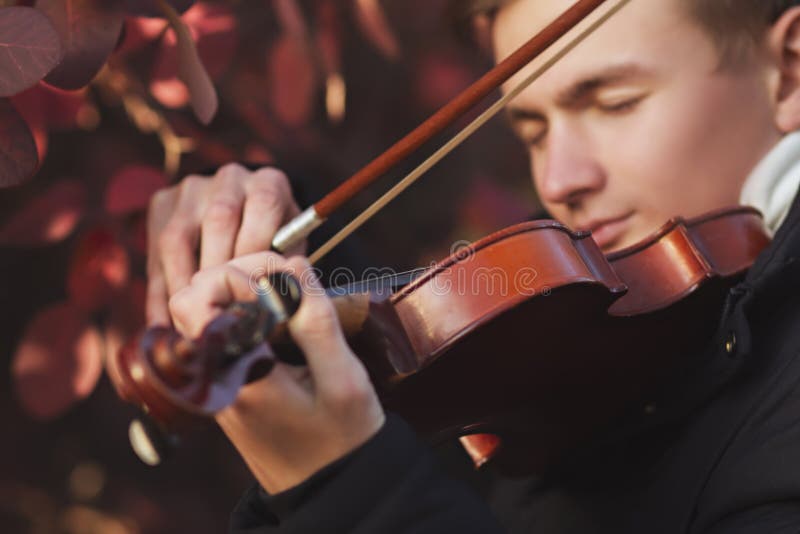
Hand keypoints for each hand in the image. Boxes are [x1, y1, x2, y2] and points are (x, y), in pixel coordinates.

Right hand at [147, 163, 303, 325]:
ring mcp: (191, 188)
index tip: (249, 288)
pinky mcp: (162, 203)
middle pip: (220, 218)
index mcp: (268, 182)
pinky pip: (154, 250)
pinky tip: (164, 325)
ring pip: (178, 236)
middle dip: (218, 268)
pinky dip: (158, 293)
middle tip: (217, 309)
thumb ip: (289, 267)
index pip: (264, 203)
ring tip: (188, 322)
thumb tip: (279, 294)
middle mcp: (230, 177)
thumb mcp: (292, 250)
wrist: (244, 220)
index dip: (256, 247)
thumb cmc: (275, 246)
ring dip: (182, 284)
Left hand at [168, 252, 385, 493]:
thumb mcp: (343, 379)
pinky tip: (284, 316)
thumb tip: (293, 265)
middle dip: (239, 273)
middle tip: (288, 279)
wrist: (329, 489)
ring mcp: (217, 379)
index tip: (290, 276)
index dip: (243, 270)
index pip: (199, 296)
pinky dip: (246, 310)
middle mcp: (216, 374)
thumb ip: (317, 320)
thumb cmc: (342, 439)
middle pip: (194, 296)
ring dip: (242, 290)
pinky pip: (221, 330)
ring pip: (206, 309)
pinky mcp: (227, 382)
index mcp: (238, 372)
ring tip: (289, 296)